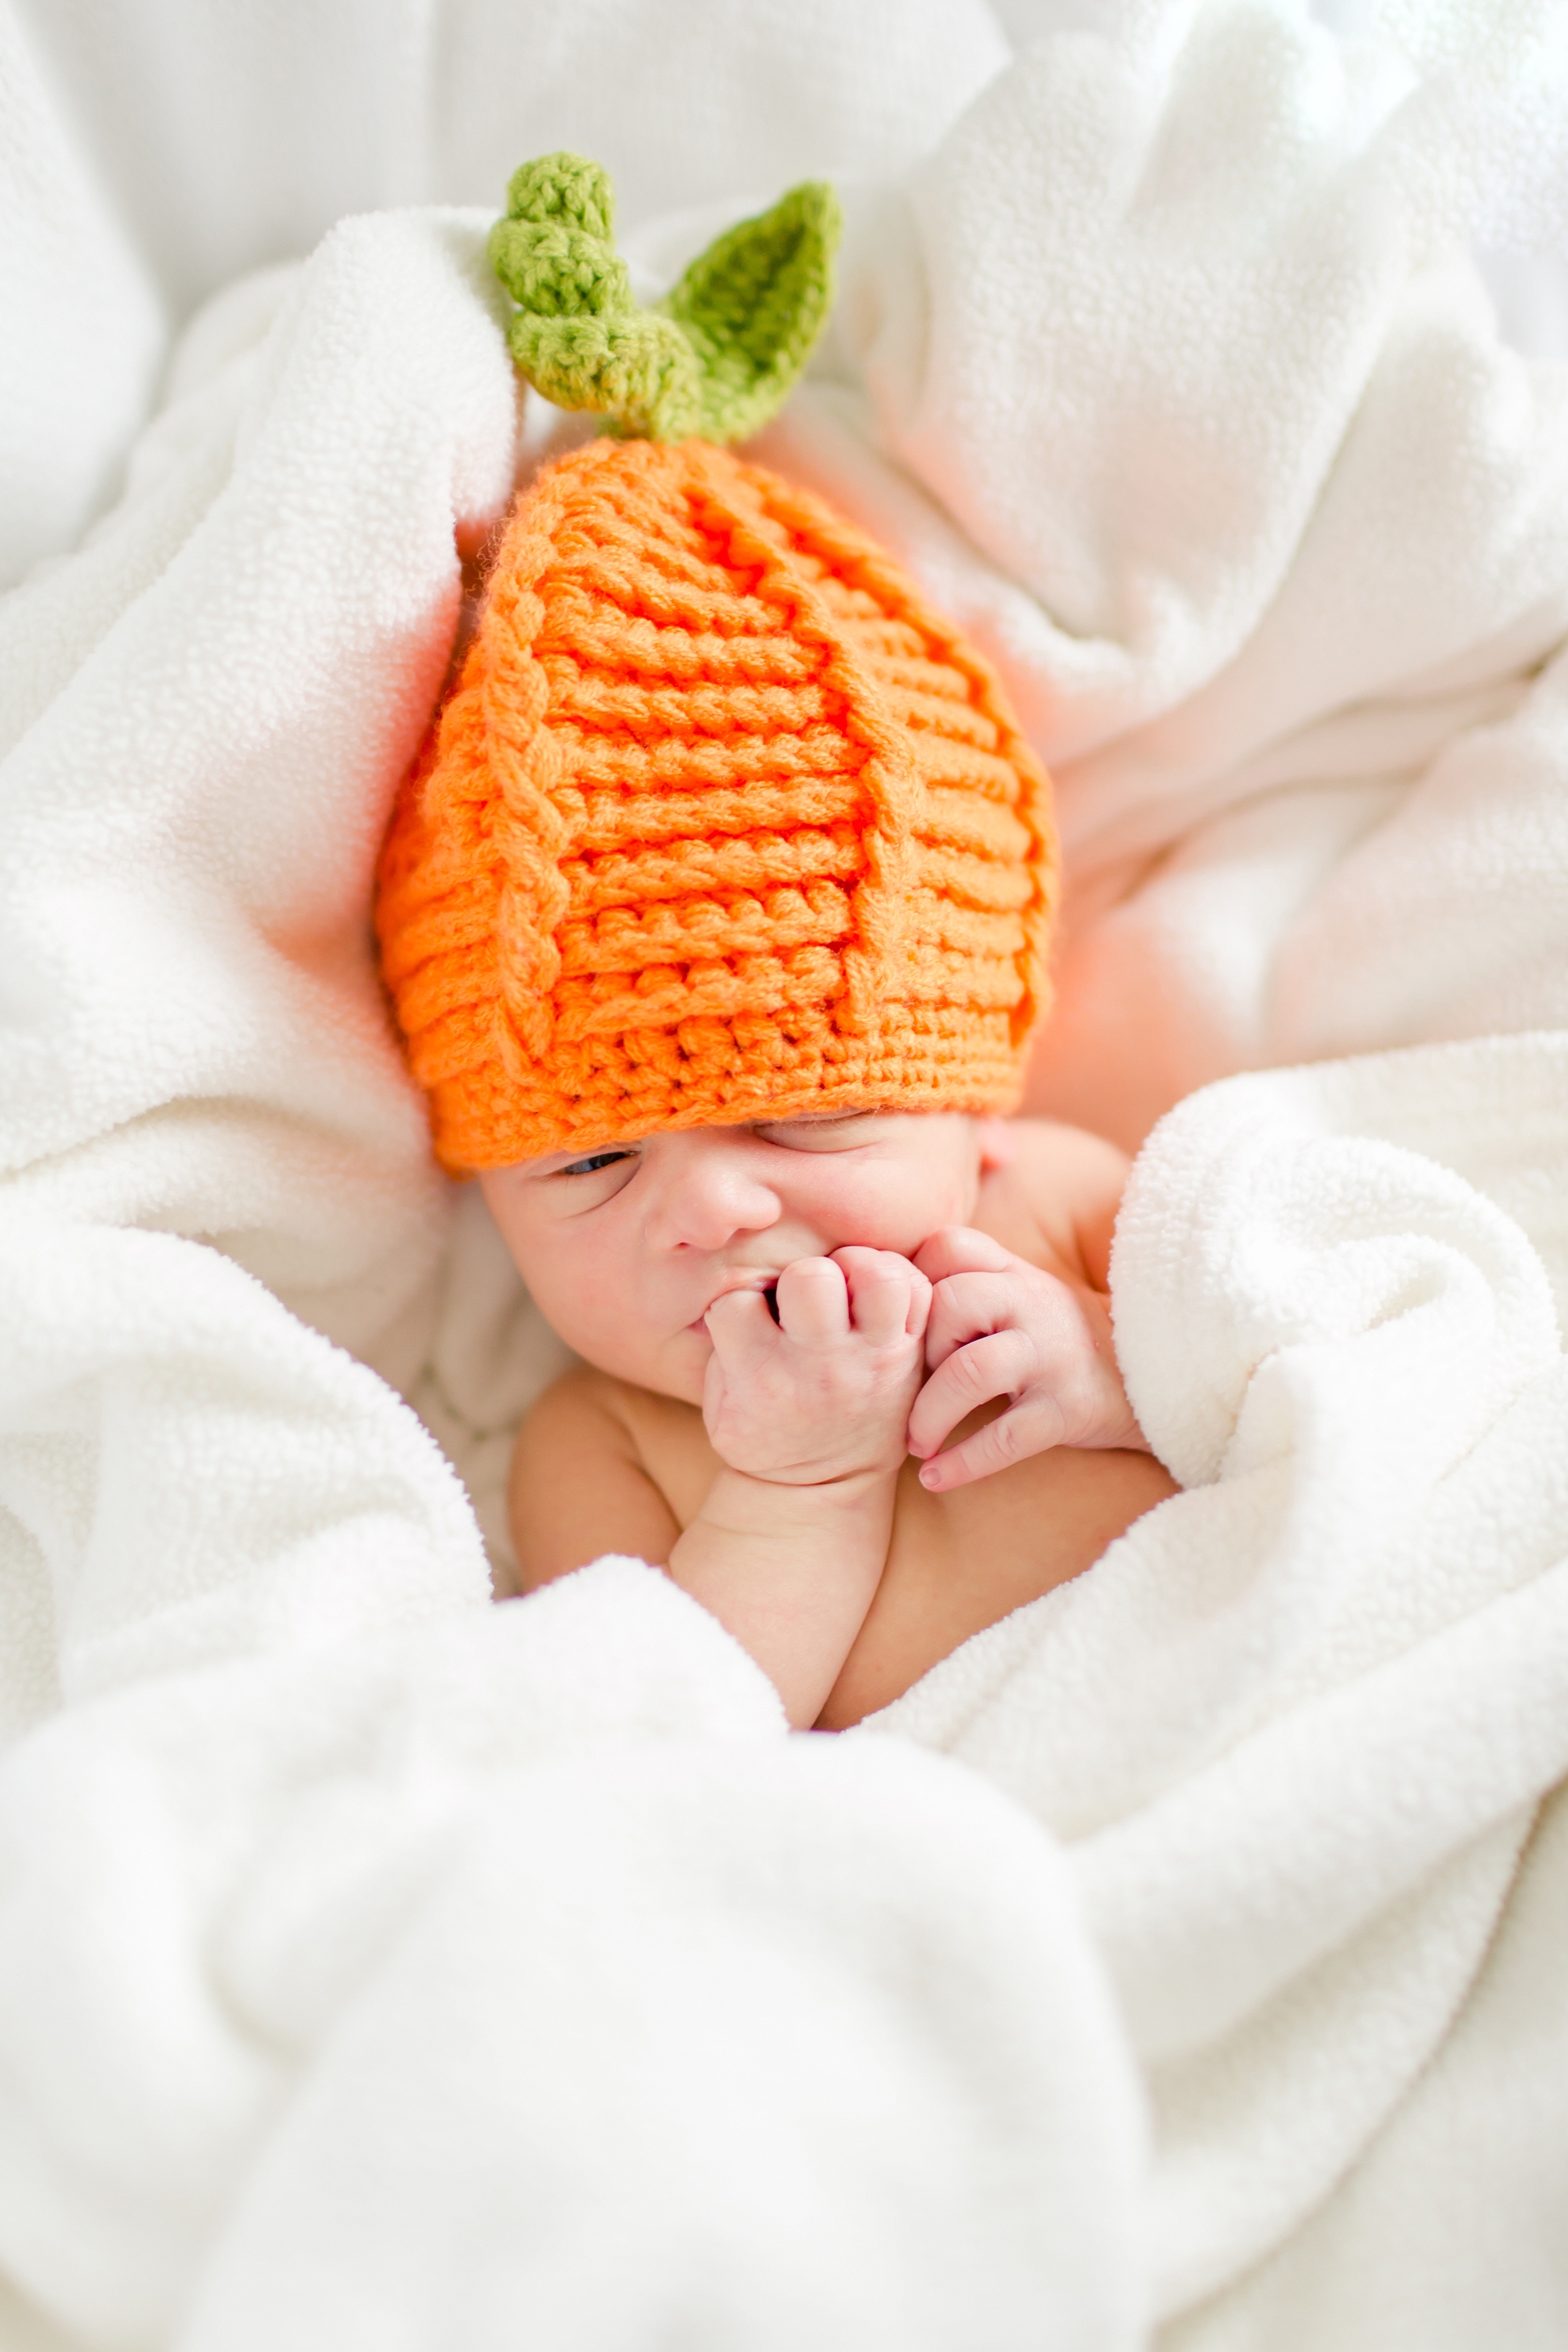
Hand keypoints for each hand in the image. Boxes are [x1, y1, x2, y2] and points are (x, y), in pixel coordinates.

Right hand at [703, 1249, 930, 1487]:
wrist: (822, 1489)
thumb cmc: (763, 1435)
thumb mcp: (718, 1404)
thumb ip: (722, 1344)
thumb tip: (738, 1281)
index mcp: (763, 1378)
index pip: (736, 1302)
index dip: (737, 1307)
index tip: (747, 1329)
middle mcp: (823, 1366)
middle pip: (811, 1278)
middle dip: (799, 1276)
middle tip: (800, 1302)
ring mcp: (873, 1360)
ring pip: (878, 1274)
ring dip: (856, 1267)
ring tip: (843, 1288)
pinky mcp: (909, 1355)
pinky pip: (920, 1289)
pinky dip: (897, 1279)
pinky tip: (870, 1297)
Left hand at [907, 1227, 1146, 1490]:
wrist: (1151, 1380)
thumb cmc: (1063, 1340)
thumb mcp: (1026, 1296)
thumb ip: (972, 1285)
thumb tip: (888, 1301)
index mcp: (1016, 1274)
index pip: (949, 1245)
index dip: (914, 1279)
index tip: (904, 1325)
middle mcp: (1035, 1304)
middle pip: (951, 1303)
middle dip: (918, 1351)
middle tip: (911, 1389)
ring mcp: (1053, 1356)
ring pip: (969, 1371)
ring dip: (928, 1415)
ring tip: (916, 1443)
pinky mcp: (1067, 1409)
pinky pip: (1003, 1438)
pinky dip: (961, 1463)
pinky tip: (936, 1477)